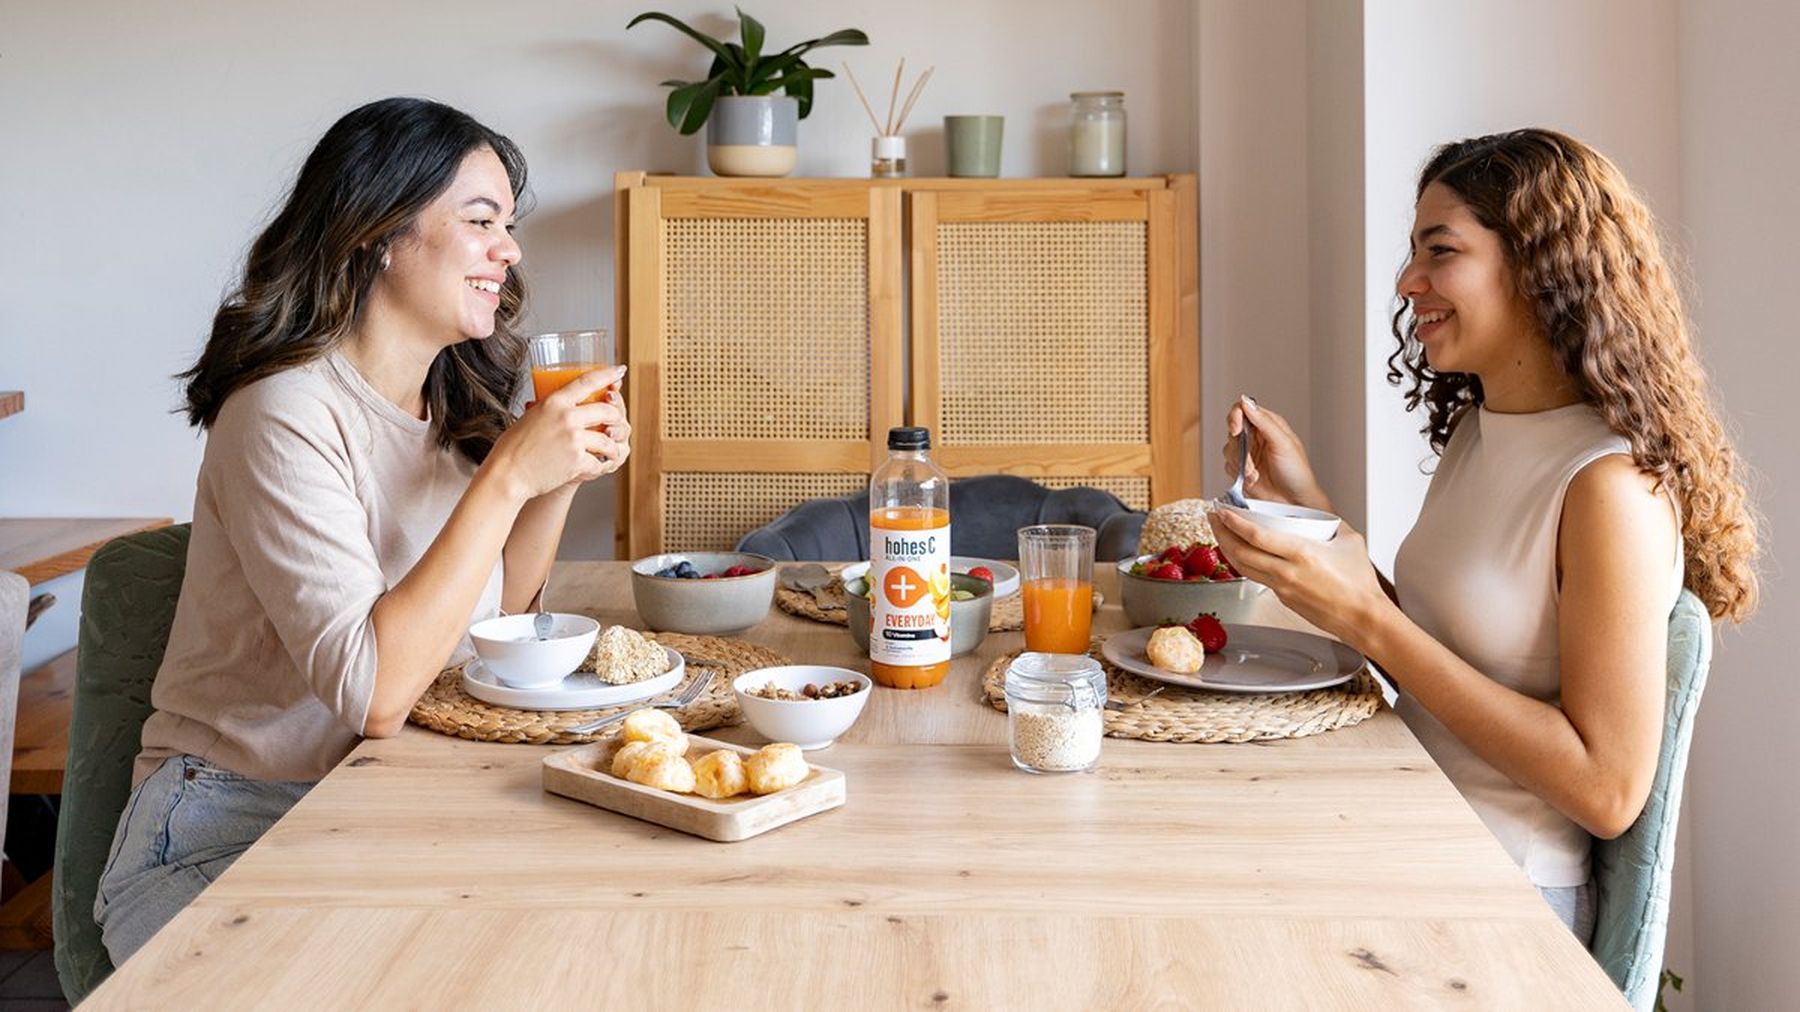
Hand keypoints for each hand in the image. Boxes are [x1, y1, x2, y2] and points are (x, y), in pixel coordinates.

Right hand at [487, 365, 630, 500]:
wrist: (507, 474)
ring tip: (608, 452)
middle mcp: (566, 417)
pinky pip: (598, 462)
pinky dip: (598, 467)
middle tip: (615, 423)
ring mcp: (573, 439)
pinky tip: (593, 468)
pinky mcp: (577, 460)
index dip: (608, 374)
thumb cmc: (513, 447)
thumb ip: (551, 409)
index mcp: (554, 402)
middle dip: (616, 417)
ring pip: (608, 439)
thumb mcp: (531, 416)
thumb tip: (565, 404)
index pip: (587, 381)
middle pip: (607, 410)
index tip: (619, 370)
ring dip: (612, 447)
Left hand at [1210, 507, 1391, 648]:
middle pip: (1240, 552)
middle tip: (1212, 517)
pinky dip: (1245, 563)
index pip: (1256, 536)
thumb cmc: (1360, 582)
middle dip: (1221, 532)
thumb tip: (1317, 513)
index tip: (1222, 510)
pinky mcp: (1283, 599)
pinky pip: (1257, 578)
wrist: (1363, 617)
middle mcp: (1286, 572)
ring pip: (1244, 567)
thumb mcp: (1349, 541)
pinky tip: (1244, 553)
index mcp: (1301, 554)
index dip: (1234, 522)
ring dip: (1227, 548)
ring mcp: (1282, 588)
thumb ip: (1329, 524)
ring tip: (1221, 533)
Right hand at [1224, 396, 1330, 511]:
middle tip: (1248, 459)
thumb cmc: (1297, 473)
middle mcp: (1257, 437)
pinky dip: (1238, 473)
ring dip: (1241, 463)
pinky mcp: (1242, 469)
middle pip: (1232, 430)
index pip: (1243, 409)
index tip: (1236, 429)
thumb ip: (1263, 421)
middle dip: (1239, 447)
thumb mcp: (1283, 443)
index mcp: (1269, 425)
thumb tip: (1246, 402)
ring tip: (1255, 473)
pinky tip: (1253, 479)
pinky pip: (1228, 466)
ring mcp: (1249, 453)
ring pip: (1228, 449)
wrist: (1294, 502)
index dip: (1235, 416)